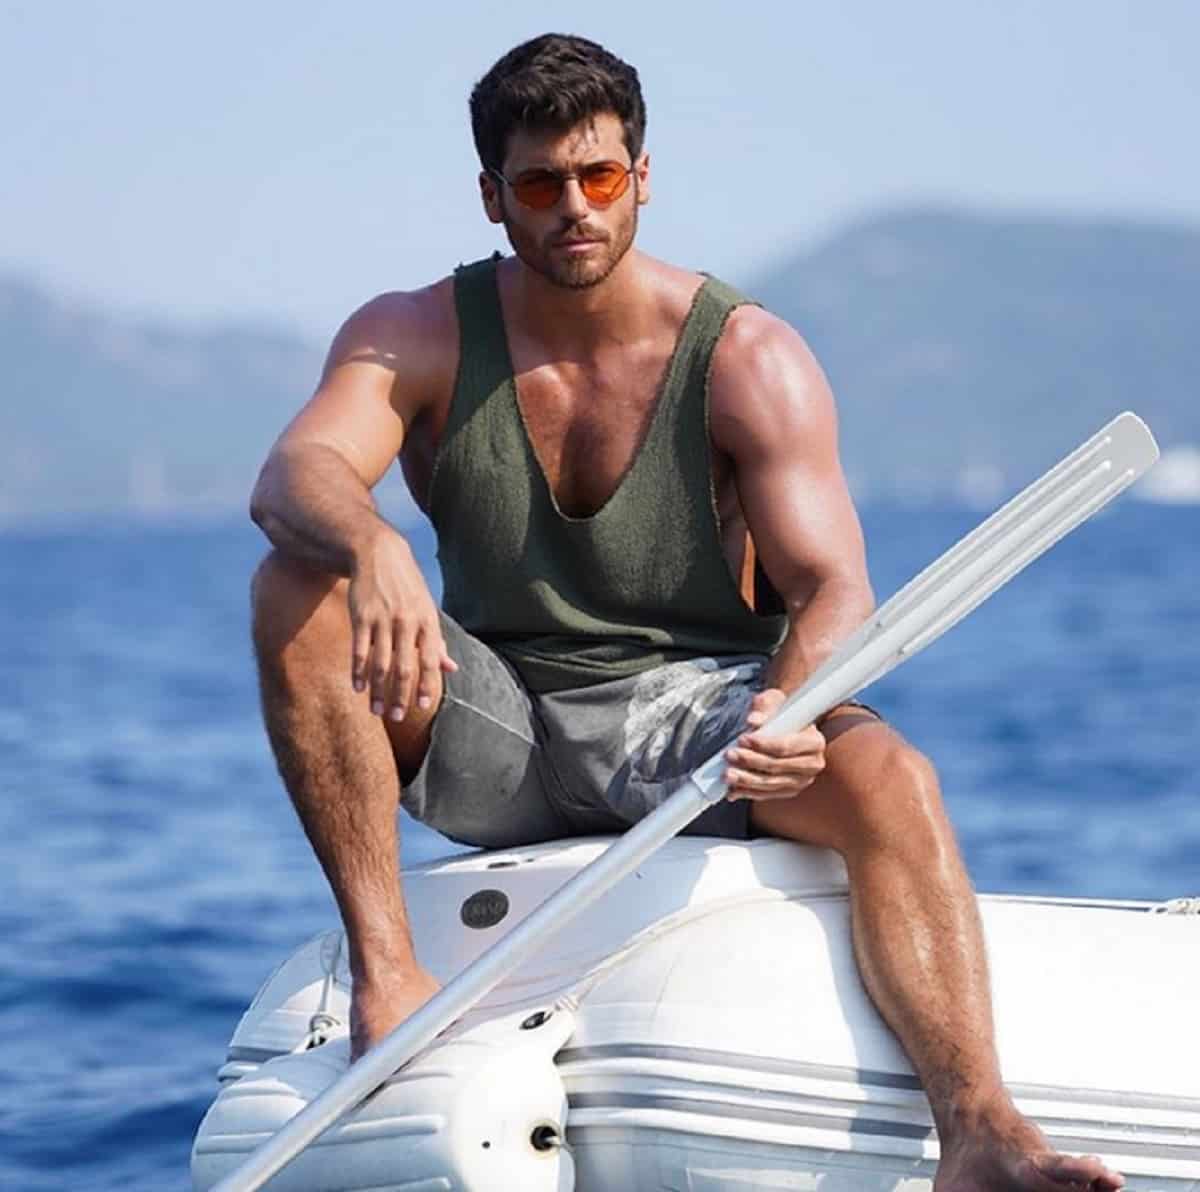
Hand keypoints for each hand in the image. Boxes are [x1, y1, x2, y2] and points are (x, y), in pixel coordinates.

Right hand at [348, 530, 456, 720]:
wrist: (378, 553)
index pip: (429, 660)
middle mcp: (407, 622)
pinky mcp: (361, 616)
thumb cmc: (406, 586)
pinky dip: (359, 671)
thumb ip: (437, 641)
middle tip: (396, 717)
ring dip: (378, 691)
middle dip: (400, 696)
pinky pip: (360, 650)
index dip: (427, 685)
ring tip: (376, 711)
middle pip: (404, 667)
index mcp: (427, 621)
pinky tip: (358, 688)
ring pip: (380, 664)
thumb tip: (452, 668)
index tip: (423, 707)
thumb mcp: (427, 608)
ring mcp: (383, 619)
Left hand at [725, 687, 825, 800]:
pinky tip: (732, 789)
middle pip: (777, 766)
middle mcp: (813, 764)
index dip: (763, 745)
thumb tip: (753, 720)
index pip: (786, 746)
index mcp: (814, 742)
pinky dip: (747, 792)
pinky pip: (766, 794)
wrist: (786, 725)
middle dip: (750, 761)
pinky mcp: (789, 791)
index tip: (743, 739)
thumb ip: (764, 707)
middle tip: (730, 754)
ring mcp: (801, 781)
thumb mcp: (774, 701)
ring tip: (727, 774)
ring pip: (770, 783)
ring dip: (746, 780)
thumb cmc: (780, 711)